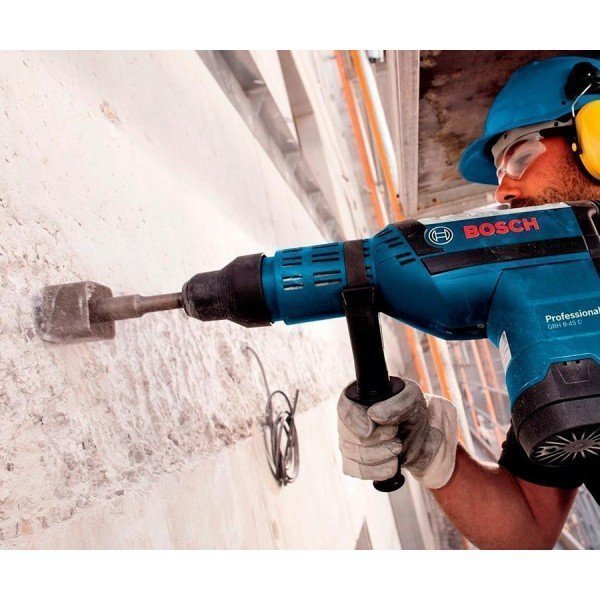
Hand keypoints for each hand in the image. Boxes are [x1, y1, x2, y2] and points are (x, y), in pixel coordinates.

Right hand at [337, 378, 457, 488]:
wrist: (423, 434)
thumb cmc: (413, 410)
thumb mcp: (412, 398)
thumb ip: (396, 404)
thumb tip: (373, 415)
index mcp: (358, 397)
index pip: (344, 410)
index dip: (355, 421)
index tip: (372, 428)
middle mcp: (349, 420)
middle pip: (348, 435)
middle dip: (376, 440)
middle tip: (396, 434)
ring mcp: (349, 441)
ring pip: (351, 454)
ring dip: (378, 456)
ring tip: (397, 449)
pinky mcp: (355, 461)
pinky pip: (354, 470)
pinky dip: (375, 470)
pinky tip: (392, 466)